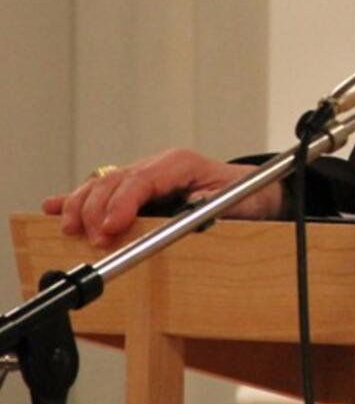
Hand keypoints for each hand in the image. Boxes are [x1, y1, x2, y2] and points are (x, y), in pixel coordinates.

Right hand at [42, 148, 284, 247]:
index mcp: (180, 164)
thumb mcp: (234, 202)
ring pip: (101, 184)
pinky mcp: (134, 191)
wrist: (253, 192)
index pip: (141, 178)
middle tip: (94, 239)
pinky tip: (52, 207)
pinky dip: (75, 199)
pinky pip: (101, 191)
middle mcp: (158, 166)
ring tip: (71, 230)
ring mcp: (143, 176)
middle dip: (97, 209)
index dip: (121, 203)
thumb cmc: (245, 196)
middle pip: (114, 180)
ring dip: (82, 206)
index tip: (109, 228)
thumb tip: (188, 210)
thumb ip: (210, 206)